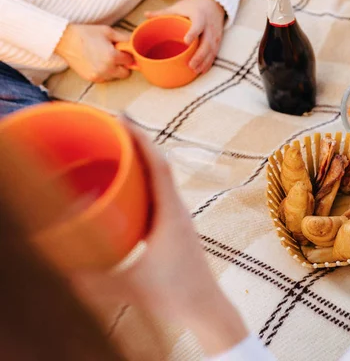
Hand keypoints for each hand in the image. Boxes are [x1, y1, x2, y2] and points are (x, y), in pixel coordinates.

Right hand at [55, 24, 133, 82]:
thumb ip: (124, 38)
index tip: (123, 51)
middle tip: (115, 56)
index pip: (129, 60)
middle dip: (123, 65)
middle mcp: (107, 69)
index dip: (127, 55)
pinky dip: (105, 73)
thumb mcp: (108, 31)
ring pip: (115, 77)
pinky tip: (97, 63)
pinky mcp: (92, 78)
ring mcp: (99, 75)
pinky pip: (105, 79)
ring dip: (114, 70)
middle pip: (125, 73)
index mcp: (112, 57)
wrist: (65, 40)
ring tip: (104, 58)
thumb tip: (135, 42)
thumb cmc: (86, 34)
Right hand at [71, 121, 247, 355]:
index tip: (122, 118)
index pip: (159, 166)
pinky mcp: (175, 228)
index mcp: (172, 214)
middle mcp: (178, 210)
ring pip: (160, 179)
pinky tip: (124, 188)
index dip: (141, 139)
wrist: (207, 309)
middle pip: (160, 165)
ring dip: (141, 161)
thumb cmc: (177, 296)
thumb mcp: (131, 286)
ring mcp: (178, 218)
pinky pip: (158, 194)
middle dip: (137, 142)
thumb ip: (96, 280)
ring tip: (115, 147)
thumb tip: (64, 269)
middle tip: (111, 126)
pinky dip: (142, 182)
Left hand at [146, 0, 224, 73]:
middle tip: (190, 65)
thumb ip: (163, 12)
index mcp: (199, 16)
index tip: (186, 41)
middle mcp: (209, 27)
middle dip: (200, 56)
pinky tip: (201, 70)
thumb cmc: (194, 6)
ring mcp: (214, 35)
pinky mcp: (217, 41)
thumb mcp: (179, 7)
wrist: (213, 4)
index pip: (198, 25)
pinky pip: (214, 54)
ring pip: (211, 51)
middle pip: (207, 43)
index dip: (193, 33)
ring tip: (195, 70)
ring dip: (204, 62)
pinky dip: (208, 63)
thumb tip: (146, 15)